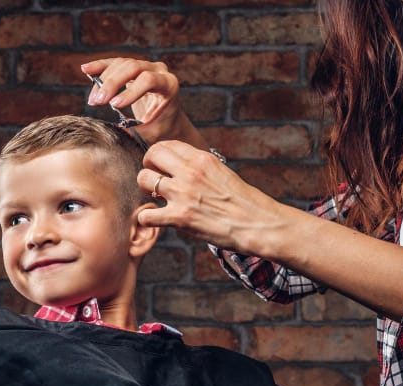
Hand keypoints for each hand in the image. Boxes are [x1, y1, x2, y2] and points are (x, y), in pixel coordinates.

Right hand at [80, 57, 205, 148]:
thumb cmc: (164, 128)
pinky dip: (100, 66)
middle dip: (112, 83)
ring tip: (93, 100)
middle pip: (132, 67)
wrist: (169, 120)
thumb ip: (137, 133)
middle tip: (97, 101)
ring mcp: (146, 66)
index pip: (148, 80)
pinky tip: (86, 69)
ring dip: (103, 80)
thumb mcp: (154, 133)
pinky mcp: (133, 67)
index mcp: (169, 84)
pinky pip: (115, 63)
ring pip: (121, 64)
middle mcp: (159, 70)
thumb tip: (115, 132)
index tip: (114, 106)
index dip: (130, 91)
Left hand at [136, 139, 291, 255]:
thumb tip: (182, 168)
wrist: (258, 224)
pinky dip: (147, 218)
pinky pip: (147, 214)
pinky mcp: (180, 217)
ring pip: (143, 179)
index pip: (167, 145)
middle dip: (148, 166)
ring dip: (146, 189)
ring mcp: (183, 194)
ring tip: (156, 199)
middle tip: (154, 179)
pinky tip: (155, 219)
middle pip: (151, 155)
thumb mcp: (222, 173)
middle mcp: (190, 172)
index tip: (161, 166)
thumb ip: (200, 168)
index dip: (159, 155)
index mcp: (202, 159)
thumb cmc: (245, 203)